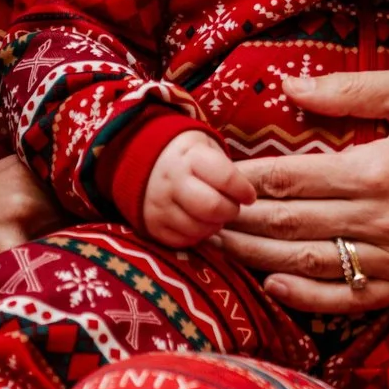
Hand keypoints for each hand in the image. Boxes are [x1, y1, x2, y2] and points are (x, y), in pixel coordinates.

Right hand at [142, 129, 253, 246]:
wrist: (139, 160)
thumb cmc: (185, 155)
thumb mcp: (206, 147)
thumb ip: (226, 168)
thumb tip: (246, 195)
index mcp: (190, 156)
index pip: (226, 178)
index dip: (243, 190)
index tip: (248, 196)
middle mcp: (172, 181)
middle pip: (212, 208)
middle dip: (230, 211)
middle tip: (232, 207)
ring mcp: (159, 205)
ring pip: (198, 229)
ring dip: (214, 226)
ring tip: (215, 215)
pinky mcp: (151, 225)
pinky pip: (182, 241)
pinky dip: (196, 236)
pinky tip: (198, 223)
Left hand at [214, 69, 388, 313]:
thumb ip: (349, 89)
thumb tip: (289, 85)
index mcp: (380, 169)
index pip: (291, 177)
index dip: (244, 178)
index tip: (213, 173)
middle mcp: (384, 220)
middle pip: (290, 224)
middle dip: (238, 219)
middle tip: (200, 212)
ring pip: (309, 263)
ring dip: (259, 255)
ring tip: (222, 244)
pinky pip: (347, 299)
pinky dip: (305, 296)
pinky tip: (274, 282)